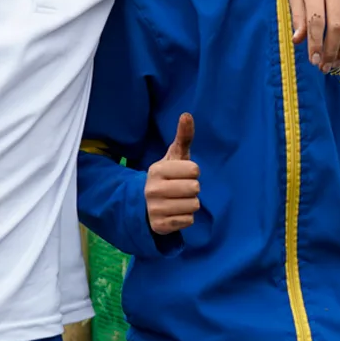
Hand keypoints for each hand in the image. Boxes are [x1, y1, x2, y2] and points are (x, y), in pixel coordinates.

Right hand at [146, 112, 200, 235]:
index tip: (181, 174)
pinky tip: (174, 213)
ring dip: (190, 204)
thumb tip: (187, 114)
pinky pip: (188, 220)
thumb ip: (183, 136)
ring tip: (177, 201)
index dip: (192, 172)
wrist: (144, 205)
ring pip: (194, 205)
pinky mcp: (160, 226)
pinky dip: (185, 218)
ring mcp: (155, 209)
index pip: (194, 170)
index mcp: (157, 170)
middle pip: (195, 188)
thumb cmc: (167, 176)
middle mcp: (153, 189)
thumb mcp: (174, 157)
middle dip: (192, 189)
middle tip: (180, 189)